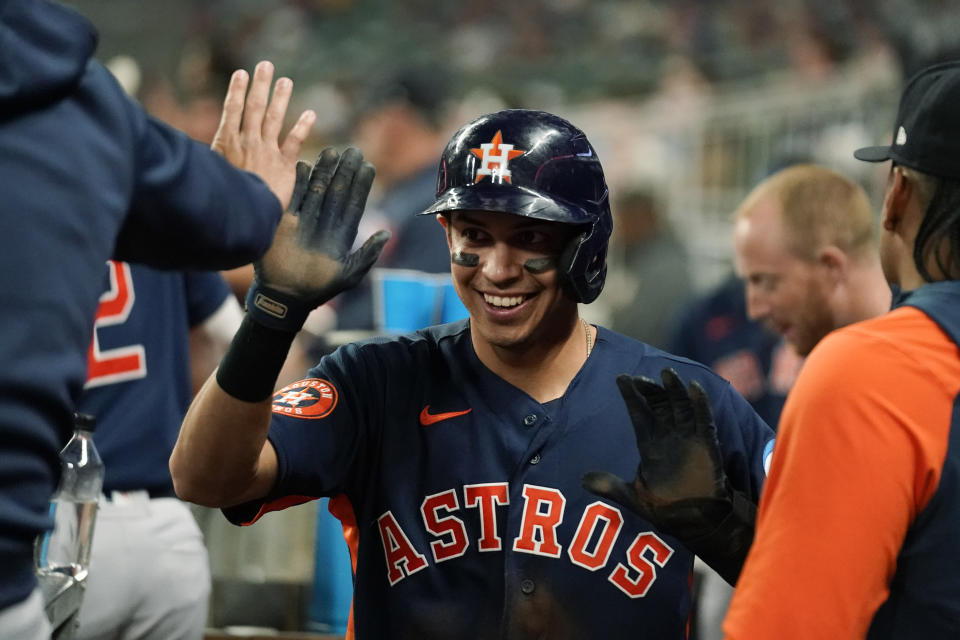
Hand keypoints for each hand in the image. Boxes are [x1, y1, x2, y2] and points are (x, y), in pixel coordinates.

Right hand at [212, 60, 315, 209]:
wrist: (243, 214)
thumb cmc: (222, 196)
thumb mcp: (209, 171)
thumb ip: (209, 156)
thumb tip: (189, 148)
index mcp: (227, 142)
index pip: (232, 110)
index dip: (237, 90)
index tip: (241, 73)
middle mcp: (248, 142)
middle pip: (254, 107)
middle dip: (260, 85)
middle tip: (266, 65)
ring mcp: (266, 151)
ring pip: (275, 118)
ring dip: (281, 98)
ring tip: (286, 81)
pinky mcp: (284, 164)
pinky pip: (295, 141)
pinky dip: (303, 126)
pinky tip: (311, 114)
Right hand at [250, 147, 389, 321]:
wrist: (285, 297)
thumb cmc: (319, 290)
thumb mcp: (349, 275)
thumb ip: (367, 254)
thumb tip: (387, 233)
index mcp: (342, 234)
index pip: (355, 204)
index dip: (362, 185)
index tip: (368, 166)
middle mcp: (325, 223)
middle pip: (338, 192)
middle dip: (346, 172)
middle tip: (354, 150)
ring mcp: (306, 220)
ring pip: (317, 189)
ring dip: (324, 171)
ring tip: (332, 151)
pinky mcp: (285, 221)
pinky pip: (294, 197)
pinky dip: (298, 182)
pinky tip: (304, 165)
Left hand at [582, 368, 754, 584]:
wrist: (695, 521)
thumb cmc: (666, 507)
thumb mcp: (634, 498)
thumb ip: (611, 487)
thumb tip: (582, 479)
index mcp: (650, 444)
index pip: (639, 413)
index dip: (632, 396)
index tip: (621, 378)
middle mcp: (668, 436)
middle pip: (659, 404)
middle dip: (650, 389)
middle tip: (641, 377)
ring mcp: (688, 438)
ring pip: (681, 406)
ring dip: (675, 389)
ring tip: (667, 373)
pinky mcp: (706, 443)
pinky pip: (704, 419)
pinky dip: (700, 403)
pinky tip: (694, 388)